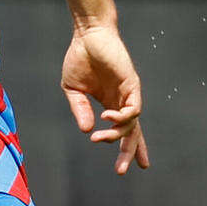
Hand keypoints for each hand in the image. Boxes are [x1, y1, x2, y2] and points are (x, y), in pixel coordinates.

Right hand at [60, 21, 148, 175]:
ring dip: (116, 135)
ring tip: (100, 138)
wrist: (87, 35)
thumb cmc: (80, 58)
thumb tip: (87, 131)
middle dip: (129, 152)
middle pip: (133, 133)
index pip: (125, 130)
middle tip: (121, 170)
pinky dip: (122, 117)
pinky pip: (133, 108)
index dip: (129, 148)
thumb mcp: (73, 90)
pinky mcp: (132, 84)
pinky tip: (107, 118)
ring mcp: (129, 93)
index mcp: (111, 103)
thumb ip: (80, 110)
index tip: (128, 168)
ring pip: (131, 123)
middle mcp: (123, 101)